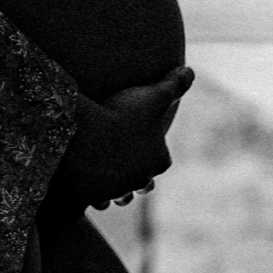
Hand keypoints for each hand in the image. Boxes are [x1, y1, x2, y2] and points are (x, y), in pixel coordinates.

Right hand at [56, 65, 194, 212]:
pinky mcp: (95, 197)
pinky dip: (96, 195)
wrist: (83, 135)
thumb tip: (190, 71)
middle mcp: (142, 180)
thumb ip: (174, 84)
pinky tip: (89, 186)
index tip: (143, 144)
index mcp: (159, 160)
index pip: (161, 160)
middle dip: (137, 176)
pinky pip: (98, 201)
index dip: (154, 152)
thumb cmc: (120, 114)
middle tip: (125, 166)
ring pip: (122, 197)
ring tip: (109, 181)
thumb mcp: (152, 95)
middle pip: (144, 183)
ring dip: (118, 191)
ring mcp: (118, 191)